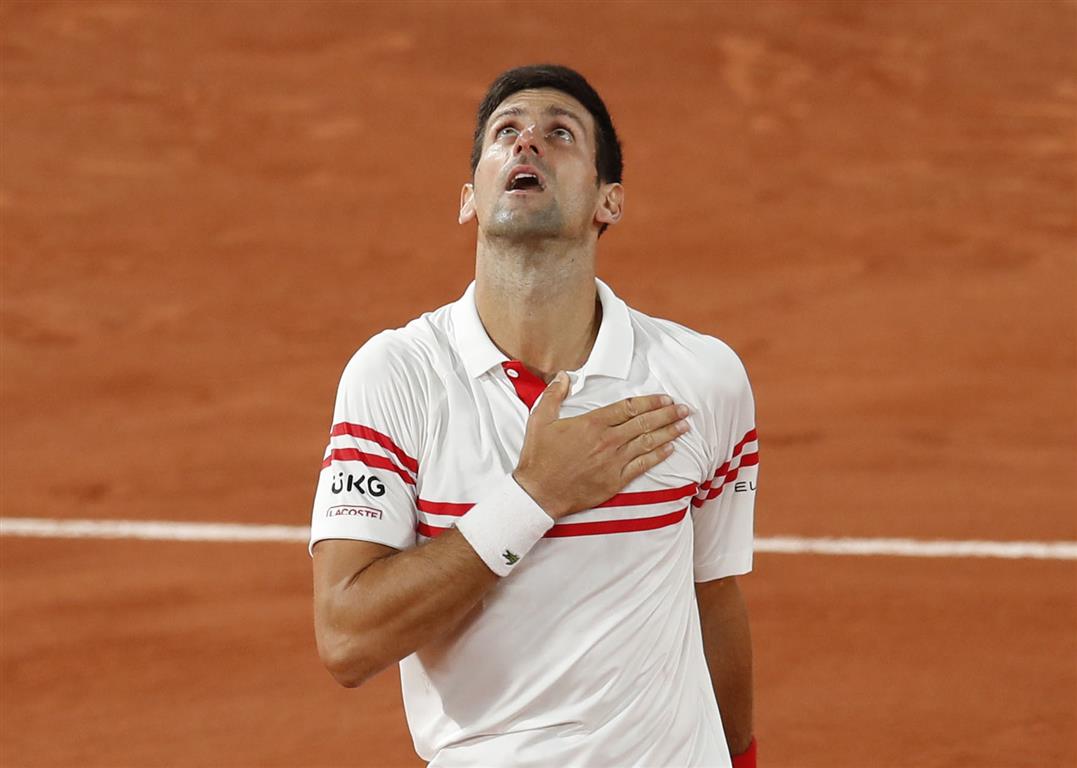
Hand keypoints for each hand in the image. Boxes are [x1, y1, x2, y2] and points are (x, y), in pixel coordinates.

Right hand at [513, 372, 689, 519]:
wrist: (539, 492)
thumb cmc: (539, 457)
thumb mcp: (539, 420)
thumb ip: (553, 395)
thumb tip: (563, 376)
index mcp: (592, 423)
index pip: (629, 407)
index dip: (650, 402)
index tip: (665, 398)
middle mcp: (607, 440)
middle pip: (644, 423)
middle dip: (667, 414)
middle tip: (684, 409)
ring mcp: (613, 461)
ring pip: (648, 442)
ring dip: (669, 432)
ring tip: (685, 426)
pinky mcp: (615, 480)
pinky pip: (642, 465)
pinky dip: (658, 456)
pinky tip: (670, 449)